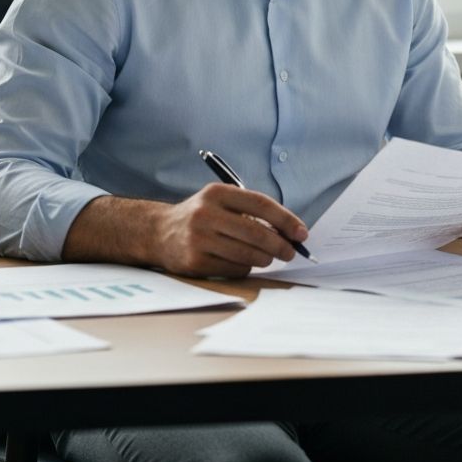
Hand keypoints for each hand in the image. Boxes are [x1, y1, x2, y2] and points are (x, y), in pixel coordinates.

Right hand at [148, 184, 308, 277]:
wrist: (159, 232)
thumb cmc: (202, 216)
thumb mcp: (221, 202)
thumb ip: (252, 212)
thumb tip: (290, 232)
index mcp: (217, 193)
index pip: (260, 204)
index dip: (285, 219)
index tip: (301, 233)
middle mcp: (206, 213)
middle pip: (256, 233)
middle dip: (280, 245)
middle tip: (291, 252)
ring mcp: (199, 238)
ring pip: (247, 254)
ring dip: (265, 259)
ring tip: (268, 257)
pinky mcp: (195, 261)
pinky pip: (234, 268)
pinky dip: (246, 267)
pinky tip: (244, 261)